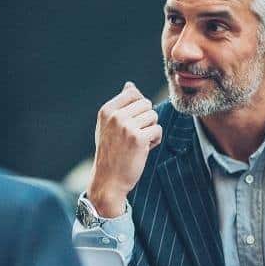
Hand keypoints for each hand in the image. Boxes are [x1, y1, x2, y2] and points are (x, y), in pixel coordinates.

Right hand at [87, 82, 161, 216]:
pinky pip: (158, 130)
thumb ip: (120, 105)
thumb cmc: (111, 152)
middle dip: (146, 119)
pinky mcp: (138, 139)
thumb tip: (130, 85)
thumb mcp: (109, 125)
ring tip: (139, 143)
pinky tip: (144, 150)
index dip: (139, 108)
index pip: (133, 93)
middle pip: (146, 104)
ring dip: (151, 130)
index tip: (131, 123)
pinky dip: (155, 140)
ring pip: (153, 116)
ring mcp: (126, 127)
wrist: (108, 180)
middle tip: (136, 135)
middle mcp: (115, 116)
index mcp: (107, 110)